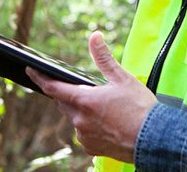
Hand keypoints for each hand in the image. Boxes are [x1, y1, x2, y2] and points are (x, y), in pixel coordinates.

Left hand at [27, 32, 156, 162]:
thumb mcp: (122, 78)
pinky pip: (85, 134)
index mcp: (84, 100)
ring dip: (83, 112)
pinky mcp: (92, 148)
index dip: (39, 78)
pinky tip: (108, 124)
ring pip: (76, 119)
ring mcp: (85, 136)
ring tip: (106, 110)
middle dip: (71, 95)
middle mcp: (80, 120)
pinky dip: (91, 127)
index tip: (31, 71)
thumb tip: (94, 37)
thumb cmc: (140, 109)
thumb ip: (104, 58)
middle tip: (91, 92)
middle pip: (65, 103)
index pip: (53, 88)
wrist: (155, 139)